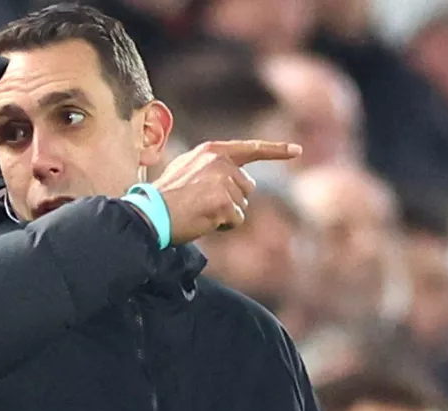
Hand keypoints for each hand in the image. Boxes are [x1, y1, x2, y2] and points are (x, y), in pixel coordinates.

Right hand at [152, 140, 301, 245]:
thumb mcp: (186, 169)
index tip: (297, 151)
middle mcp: (221, 161)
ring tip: (199, 212)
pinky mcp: (224, 202)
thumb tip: (237, 178)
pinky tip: (203, 221)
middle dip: (231, 200)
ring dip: (226, 214)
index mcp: (212, 150)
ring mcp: (224, 181)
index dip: (276, 150)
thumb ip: (211, 168)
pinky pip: (236, 220)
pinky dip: (223, 225)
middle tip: (201, 205)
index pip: (250, 148)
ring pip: (242, 206)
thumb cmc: (163, 196)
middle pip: (247, 187)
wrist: (150, 213)